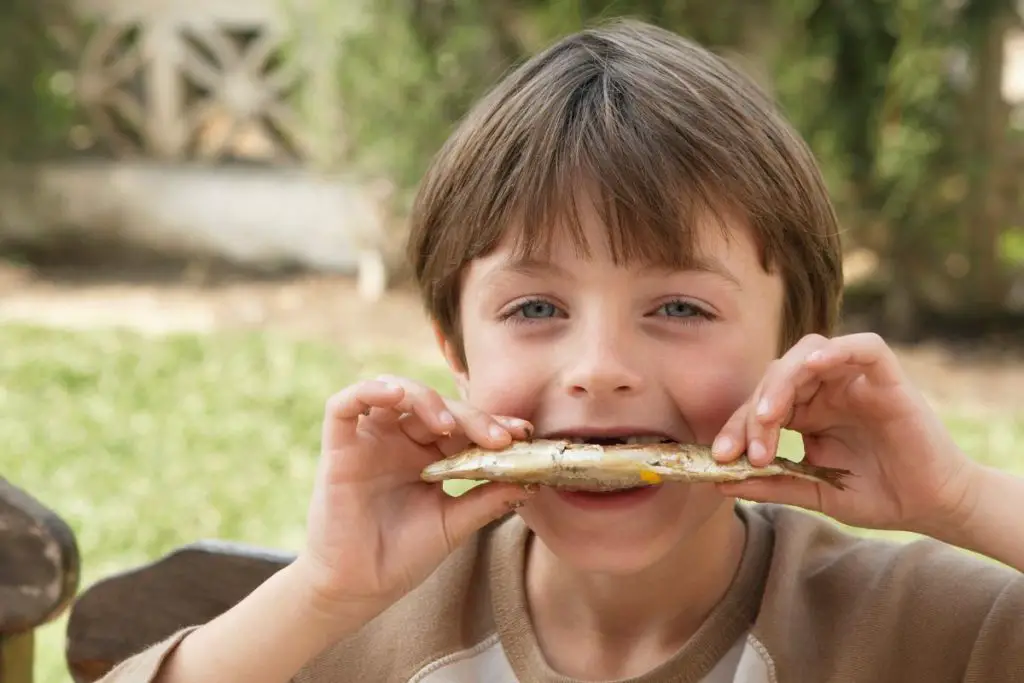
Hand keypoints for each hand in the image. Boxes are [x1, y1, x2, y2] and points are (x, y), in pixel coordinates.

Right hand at [294, 374, 533, 627]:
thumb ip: (487, 499)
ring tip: (449, 426)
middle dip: (471, 417)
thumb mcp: (454, 525)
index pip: (462, 425)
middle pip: (437, 407)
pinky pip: (345, 405)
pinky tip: (395, 395)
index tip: (523, 433)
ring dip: (426, 399)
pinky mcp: (338, 447)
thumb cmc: (402, 557)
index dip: (491, 423)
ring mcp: (369, 441)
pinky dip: (369, 391)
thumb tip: (532, 480)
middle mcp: (399, 441)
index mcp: (428, 455)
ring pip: (395, 392)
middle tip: (499, 437)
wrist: (358, 590)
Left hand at [710, 333, 981, 536]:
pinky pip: (864, 347)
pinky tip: (816, 364)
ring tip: (769, 418)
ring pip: (808, 354)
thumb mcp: (815, 492)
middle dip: (754, 411)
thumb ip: (771, 484)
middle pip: (777, 376)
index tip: (721, 459)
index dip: (736, 427)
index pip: (761, 404)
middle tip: (749, 451)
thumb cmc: (877, 496)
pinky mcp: (888, 378)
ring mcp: (856, 381)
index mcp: (807, 411)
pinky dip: (838, 349)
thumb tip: (720, 482)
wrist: (931, 507)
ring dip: (782, 383)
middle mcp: (826, 389)